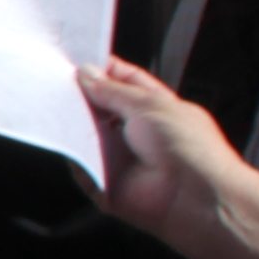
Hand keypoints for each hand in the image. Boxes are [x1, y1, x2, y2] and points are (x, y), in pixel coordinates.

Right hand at [76, 56, 258, 258]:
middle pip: (99, 108)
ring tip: (62, 111)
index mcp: (155, 107)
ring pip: (86, 136)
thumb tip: (86, 75)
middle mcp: (137, 131)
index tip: (77, 61)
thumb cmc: (191, 148)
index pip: (123, 82)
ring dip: (74, 126)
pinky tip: (72, 145)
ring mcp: (122, 158)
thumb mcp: (149, 103)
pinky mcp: (108, 184)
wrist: (197, 197)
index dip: (102, 70)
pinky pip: (81, 167)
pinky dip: (74, 157)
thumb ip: (112, 90)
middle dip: (81, 97)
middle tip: (61, 84)